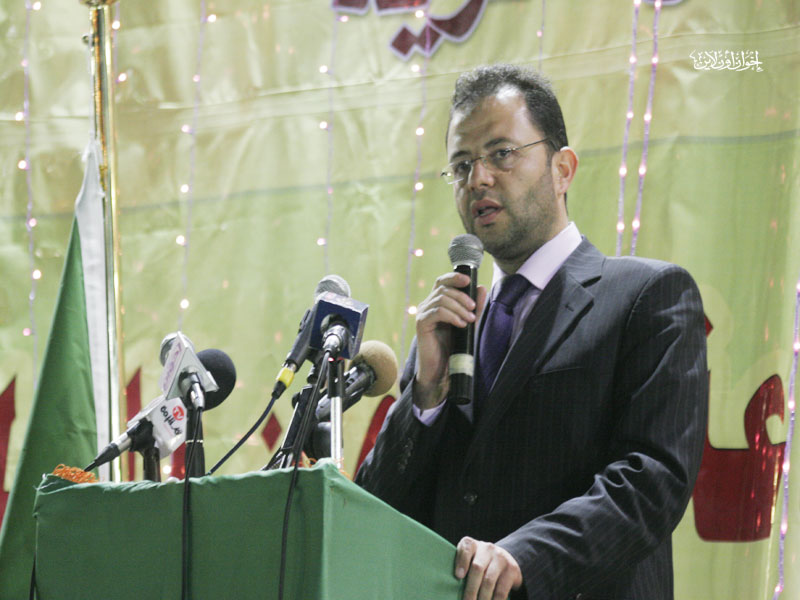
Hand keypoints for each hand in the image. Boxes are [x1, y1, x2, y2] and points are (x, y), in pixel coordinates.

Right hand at [413, 272, 485, 409]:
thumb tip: (482, 287)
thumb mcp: (469, 323)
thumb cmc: (454, 347)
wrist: (442, 369)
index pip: (442, 282)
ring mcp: (423, 314)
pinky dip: (451, 316)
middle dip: (461, 296)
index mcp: (437, 303)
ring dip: (459, 307)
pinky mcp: (421, 324)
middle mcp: (427, 306)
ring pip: (441, 299)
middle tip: (474, 309)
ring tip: (470, 320)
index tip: (468, 280)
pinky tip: (461, 325)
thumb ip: (475, 307)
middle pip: (443, 289)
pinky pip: (437, 312)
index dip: (454, 277)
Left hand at [455, 536, 522, 599]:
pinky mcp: (511, 569)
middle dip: (470, 589)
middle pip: (477, 568)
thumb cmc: (480, 563)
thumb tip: (455, 587)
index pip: (466, 548)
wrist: (505, 559)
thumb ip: (462, 568)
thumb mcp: (470, 559)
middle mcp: (487, 548)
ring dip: (482, 598)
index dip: (462, 561)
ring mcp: (500, 558)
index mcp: (473, 545)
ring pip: (489, 581)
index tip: (458, 576)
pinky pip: (501, 590)